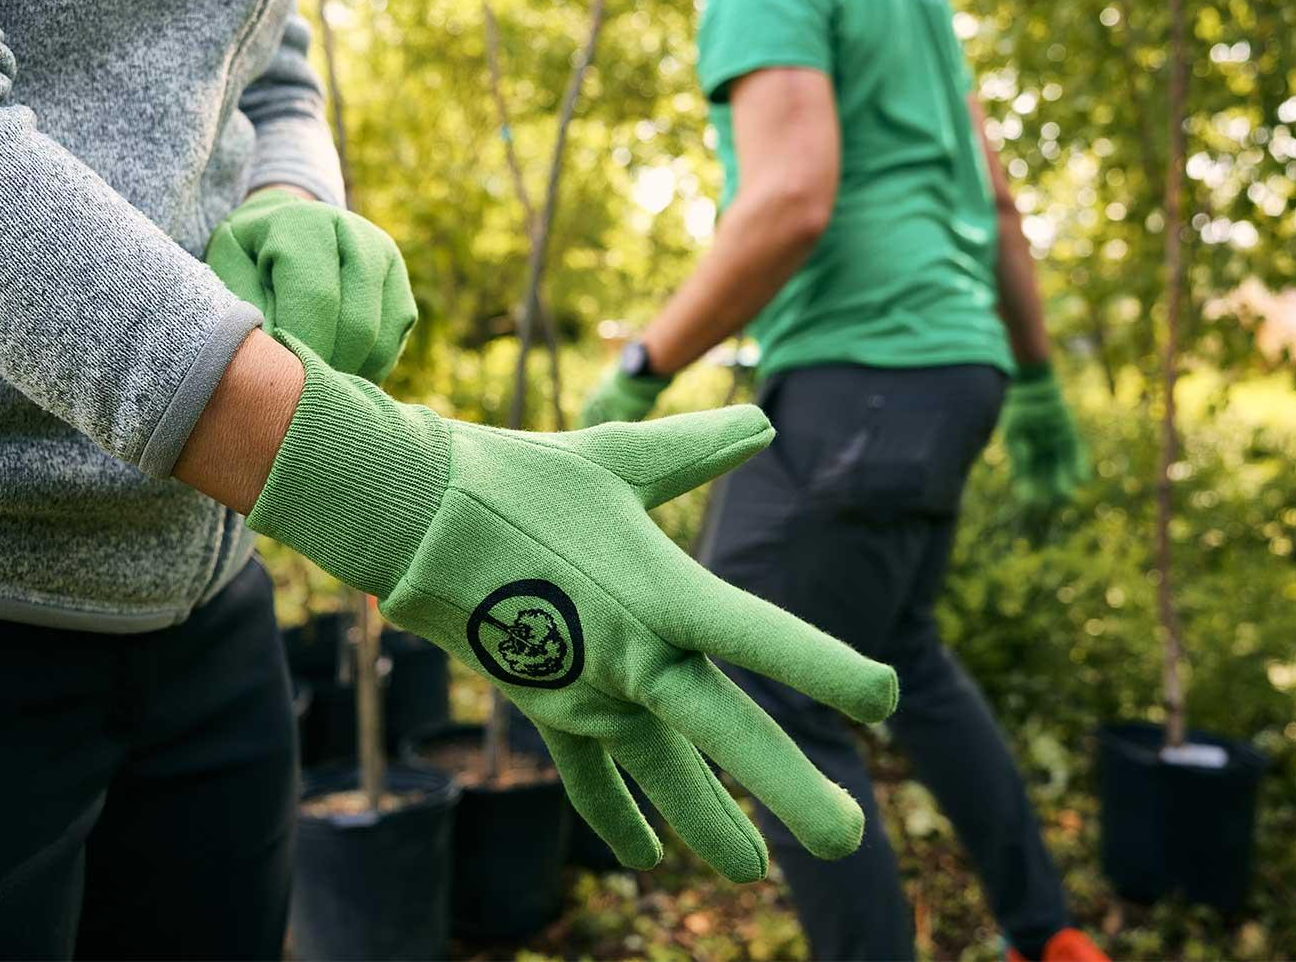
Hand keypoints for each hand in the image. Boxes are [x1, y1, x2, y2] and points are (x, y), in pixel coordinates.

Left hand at [206, 189, 415, 383]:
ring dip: (347, 374)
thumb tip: (274, 361)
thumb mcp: (227, 272)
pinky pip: (391, 342)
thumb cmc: (246, 257)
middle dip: (327, 368)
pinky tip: (332, 372)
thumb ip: (245, 311)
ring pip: (379, 338)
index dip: (303, 347)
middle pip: (357, 324)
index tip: (281, 380)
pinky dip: (364, 368)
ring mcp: (384, 258)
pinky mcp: (399, 284)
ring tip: (311, 387)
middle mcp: (355, 234)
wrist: (279, 224)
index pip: (317, 298)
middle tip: (297, 394)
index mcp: (306, 225)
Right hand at [248, 333, 898, 881]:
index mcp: (663, 591)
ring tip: (757, 872)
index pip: (762, 637)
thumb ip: (697, 451)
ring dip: (709, 824)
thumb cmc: (520, 476)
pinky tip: (647, 857)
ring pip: (660, 773)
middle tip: (848, 840)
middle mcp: (633, 655)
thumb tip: (763, 423)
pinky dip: (617, 814)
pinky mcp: (545, 705)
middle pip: (724, 734)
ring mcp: (585, 690)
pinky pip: (588, 773)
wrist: (412, 518)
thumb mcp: (619, 457)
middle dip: (789, 790)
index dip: (827, 669)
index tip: (884, 698)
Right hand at [1000, 362, 1088, 505]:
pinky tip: (1082, 479)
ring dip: (1064, 485)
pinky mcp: (1069, 439)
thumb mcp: (1013, 431)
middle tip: (1053, 502)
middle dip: (1049, 494)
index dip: (1028, 494)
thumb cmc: (1019, 409)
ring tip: (1068, 496)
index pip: (1026, 483)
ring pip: (1061, 473)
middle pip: (1046, 482)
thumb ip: (1018, 453)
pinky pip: (1075, 456)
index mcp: (1023, 458)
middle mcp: (1040, 457)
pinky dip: (1078, 467)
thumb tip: (1019, 475)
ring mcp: (1055, 449)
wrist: (1034, 387)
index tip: (1031, 501)